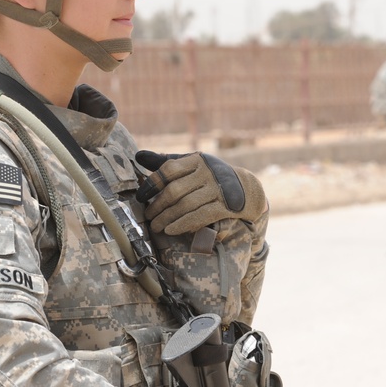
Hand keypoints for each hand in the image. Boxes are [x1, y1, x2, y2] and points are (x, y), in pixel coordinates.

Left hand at [135, 151, 267, 234]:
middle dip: (158, 205)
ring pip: (186, 206)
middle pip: (175, 190)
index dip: (152, 183)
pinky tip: (172, 230)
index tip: (141, 196)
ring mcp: (217, 190)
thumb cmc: (210, 176)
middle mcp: (208, 172)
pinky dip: (183, 224)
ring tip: (156, 226)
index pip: (169, 169)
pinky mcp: (224, 206)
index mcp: (197, 160)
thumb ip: (167, 162)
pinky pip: (200, 217)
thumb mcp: (193, 165)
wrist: (247, 189)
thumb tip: (138, 156)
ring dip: (167, 218)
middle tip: (148, 216)